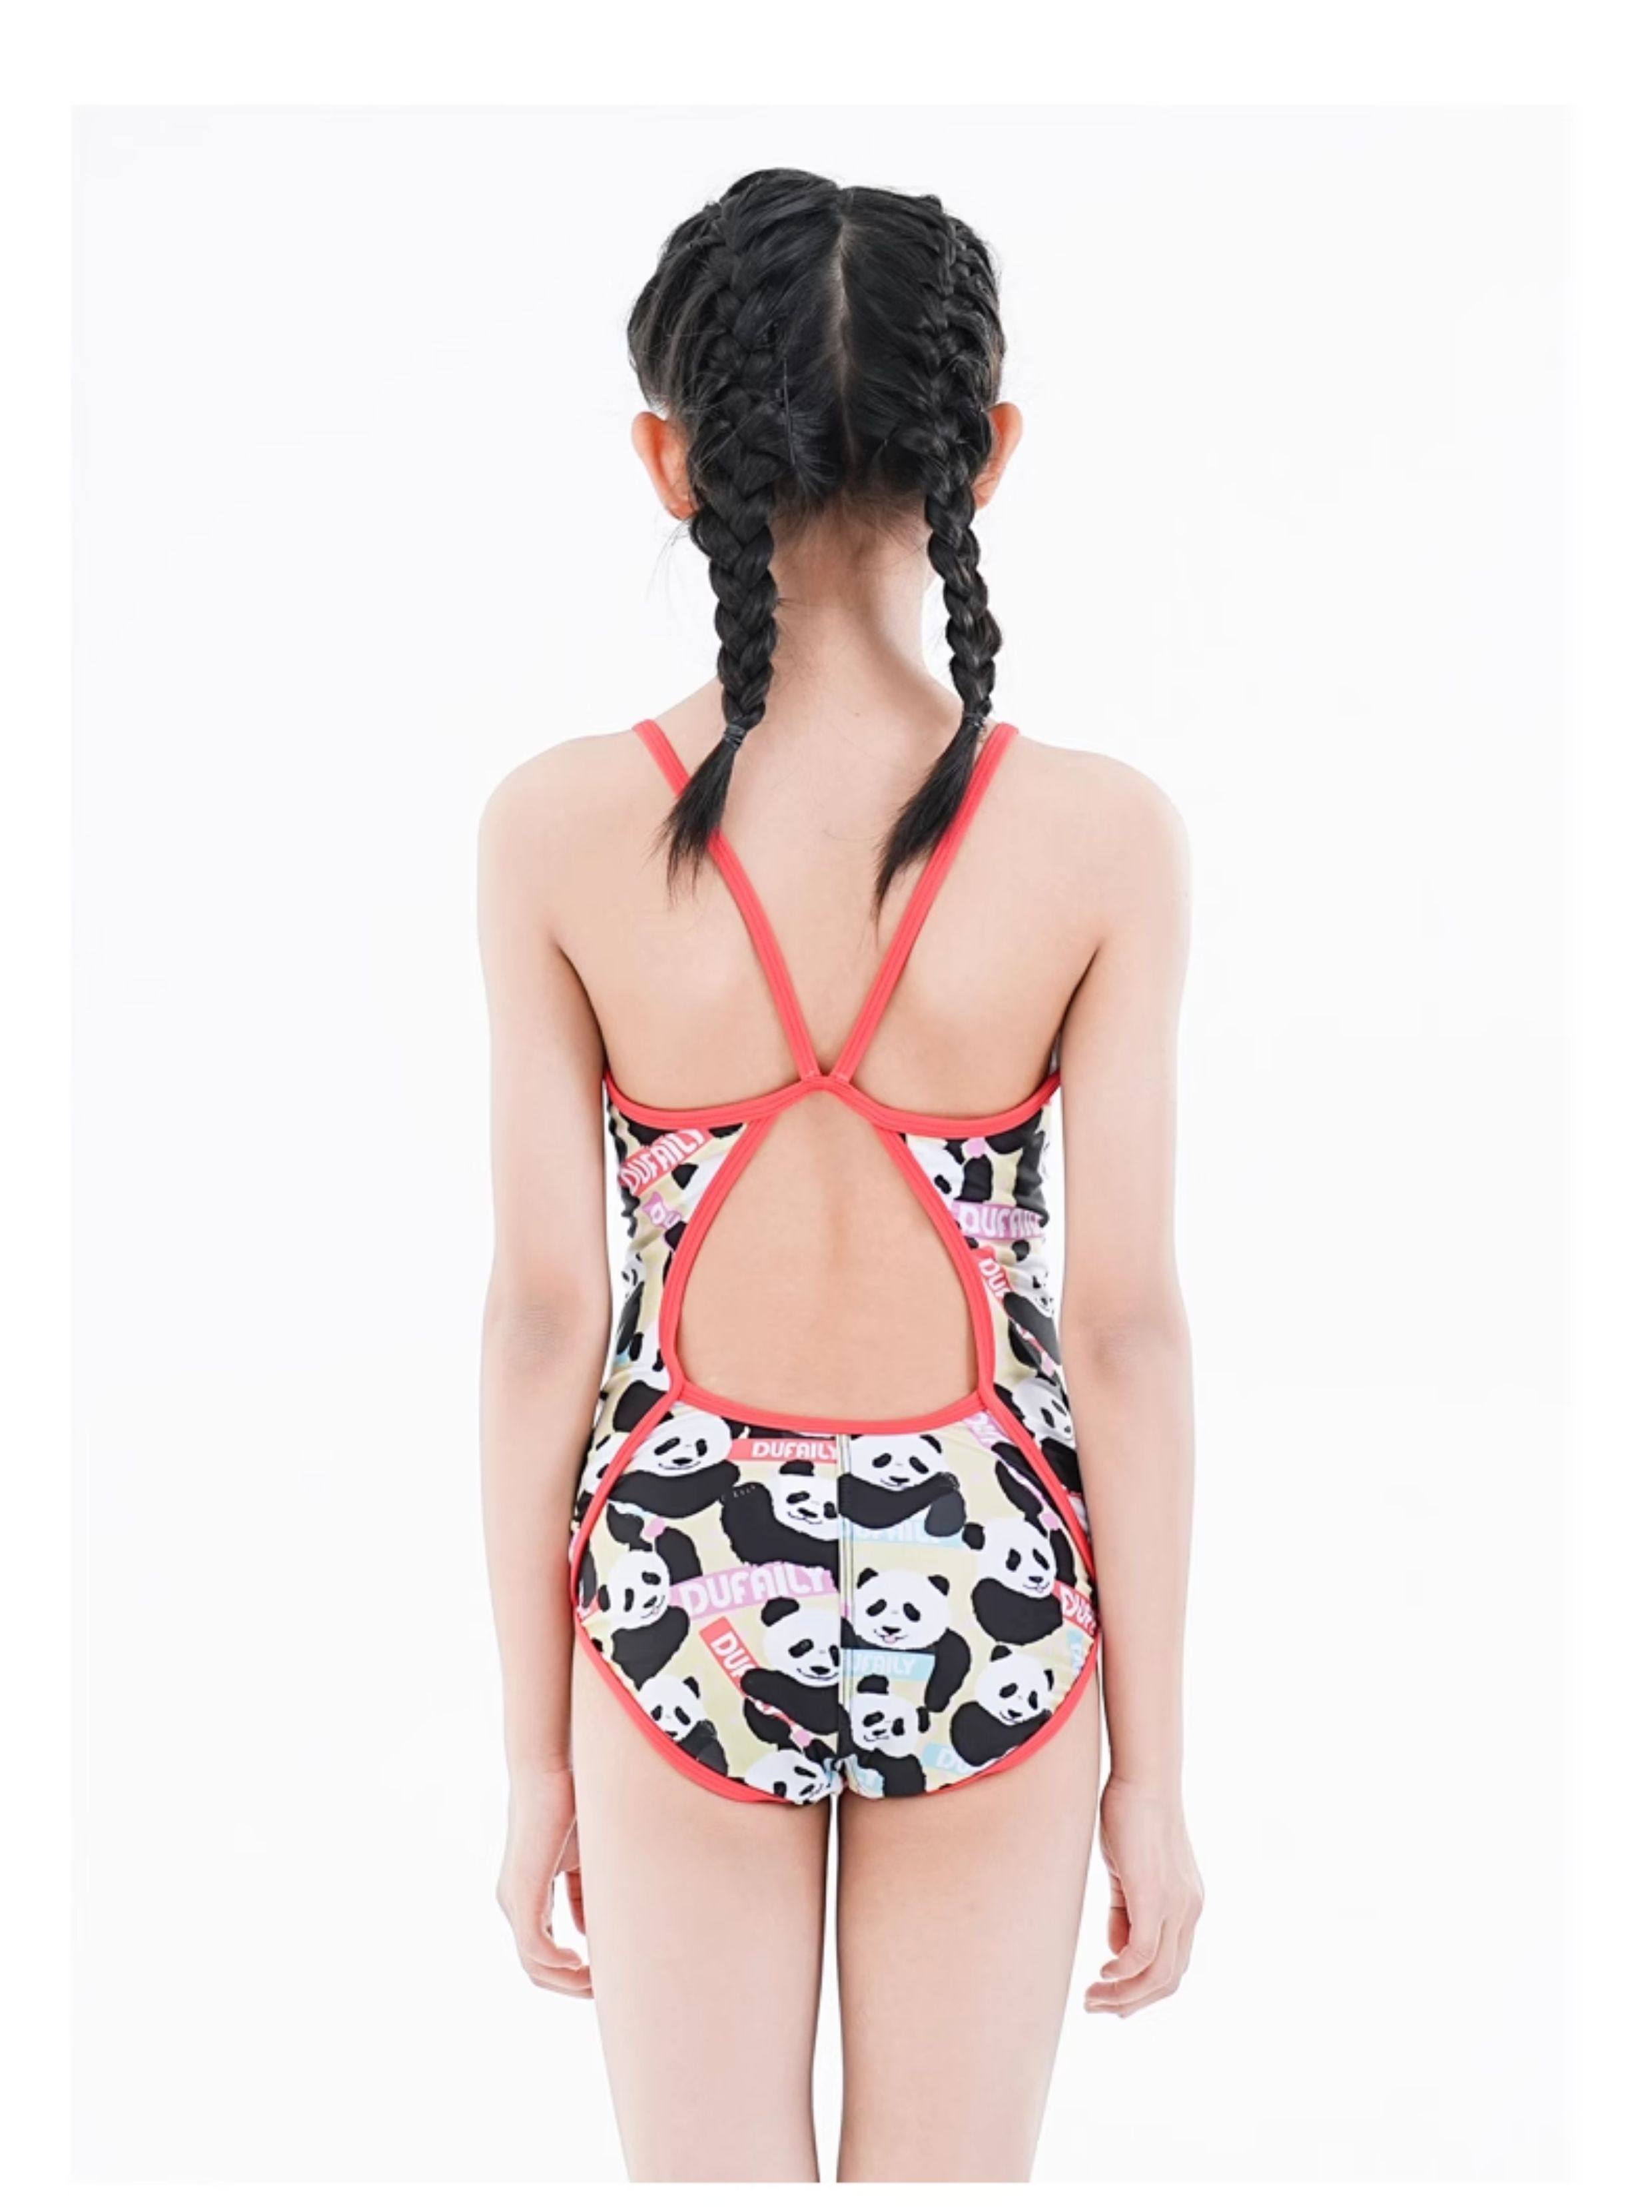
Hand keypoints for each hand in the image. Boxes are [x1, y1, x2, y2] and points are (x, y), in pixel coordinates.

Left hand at [496, 1766, 590, 1996]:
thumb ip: (587, 1894)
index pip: (545, 1950)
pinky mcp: (521, 1893)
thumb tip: (593, 1932)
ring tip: (598, 1984)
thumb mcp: (585, 1859)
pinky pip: (535, 1948)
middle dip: (572, 1984)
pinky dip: (558, 1964)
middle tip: (604, 1991)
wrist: (549, 1770)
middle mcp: (514, 1902)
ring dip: (568, 1980)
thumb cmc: (570, 1803)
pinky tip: (582, 1964)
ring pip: (534, 1963)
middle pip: (537, 1966)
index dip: (574, 1970)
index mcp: (529, 1895)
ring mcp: (514, 1900)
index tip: (605, 1976)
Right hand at [1085, 1774, 1202, 2017]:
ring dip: (1124, 1995)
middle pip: (1169, 1980)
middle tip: (1098, 2006)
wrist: (1143, 1779)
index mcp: (1187, 1905)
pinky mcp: (1155, 1897)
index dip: (1144, 1991)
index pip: (1173, 1965)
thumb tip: (1119, 1952)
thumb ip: (1127, 1913)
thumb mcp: (1130, 1873)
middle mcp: (1189, 1911)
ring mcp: (1177, 1906)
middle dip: (1132, 2002)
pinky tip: (1103, 1973)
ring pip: (1158, 1975)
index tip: (1112, 1997)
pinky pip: (1143, 1953)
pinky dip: (1123, 1972)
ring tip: (1093, 1999)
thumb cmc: (1131, 1816)